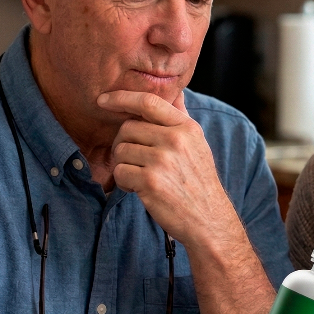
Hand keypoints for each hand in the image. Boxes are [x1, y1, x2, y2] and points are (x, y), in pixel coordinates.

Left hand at [98, 90, 239, 247]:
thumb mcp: (198, 144)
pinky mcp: (151, 182)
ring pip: (120, 150)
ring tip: (141, 178)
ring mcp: (163, 160)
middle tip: (135, 161)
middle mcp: (176, 140)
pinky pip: (120, 172)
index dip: (122, 97)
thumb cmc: (198, 182)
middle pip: (128, 128)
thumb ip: (182, 118)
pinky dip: (124, 183)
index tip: (104, 100)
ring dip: (123, 166)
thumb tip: (176, 92)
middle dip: (124, 144)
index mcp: (187, 128)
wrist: (209, 220)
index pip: (148, 101)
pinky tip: (139, 190)